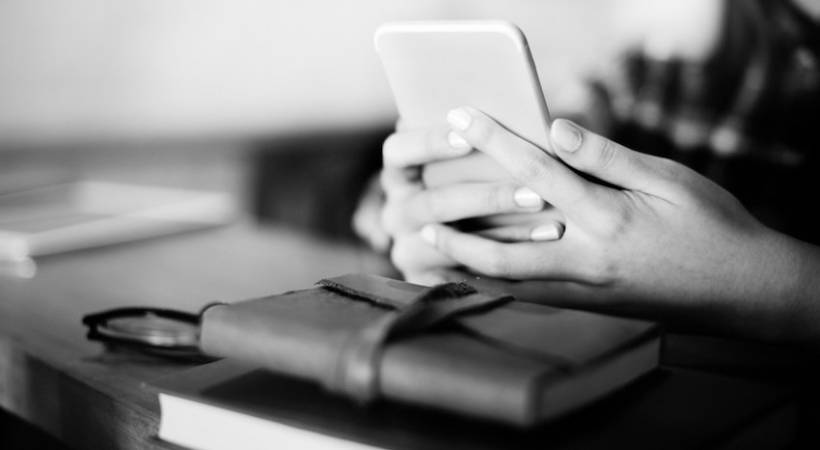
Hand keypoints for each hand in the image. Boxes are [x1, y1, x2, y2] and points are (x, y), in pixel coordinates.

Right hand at [378, 125, 565, 284]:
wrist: (470, 243)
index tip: (470, 137)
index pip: (397, 151)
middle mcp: (396, 211)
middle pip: (431, 203)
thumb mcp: (473, 159)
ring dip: (501, 232)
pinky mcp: (424, 279)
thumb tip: (515, 119)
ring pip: (446, 242)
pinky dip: (502, 261)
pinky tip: (539, 251)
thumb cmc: (485, 181)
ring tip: (551, 223)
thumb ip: (480, 137)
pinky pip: (462, 273)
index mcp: (398, 173)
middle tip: (535, 189)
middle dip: (486, 197)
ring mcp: (407, 248)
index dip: (430, 143)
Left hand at [421, 107, 819, 341]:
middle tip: (421, 216)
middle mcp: (586, 260)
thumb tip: (556, 129)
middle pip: (502, 250)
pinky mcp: (590, 306)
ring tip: (431, 251)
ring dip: (466, 267)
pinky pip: (530, 296)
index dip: (495, 141)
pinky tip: (476, 271)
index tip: (462, 118)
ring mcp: (586, 290)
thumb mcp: (669, 179)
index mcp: (606, 218)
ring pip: (510, 284)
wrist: (742, 290)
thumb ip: (607, 157)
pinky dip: (496, 284)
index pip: (536, 173)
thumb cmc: (711, 225)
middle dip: (456, 232)